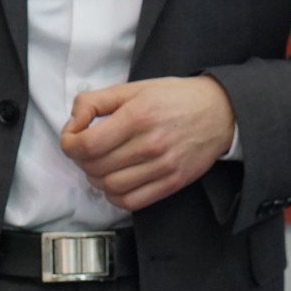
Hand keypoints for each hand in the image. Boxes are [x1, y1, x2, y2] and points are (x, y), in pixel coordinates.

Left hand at [59, 75, 235, 212]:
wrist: (220, 111)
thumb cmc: (176, 98)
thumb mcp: (135, 88)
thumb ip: (97, 101)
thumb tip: (74, 121)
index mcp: (138, 115)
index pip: (87, 145)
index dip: (69, 144)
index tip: (72, 138)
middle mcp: (150, 144)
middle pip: (95, 167)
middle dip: (82, 160)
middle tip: (89, 149)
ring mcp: (163, 166)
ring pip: (110, 187)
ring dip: (97, 178)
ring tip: (104, 164)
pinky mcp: (172, 183)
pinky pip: (131, 202)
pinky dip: (116, 195)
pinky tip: (118, 180)